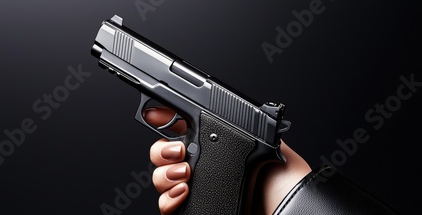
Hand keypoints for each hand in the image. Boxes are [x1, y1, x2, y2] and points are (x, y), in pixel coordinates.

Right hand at [144, 107, 311, 214]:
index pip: (179, 128)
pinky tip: (184, 192)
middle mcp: (200, 166)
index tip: (153, 112)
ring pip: (159, 177)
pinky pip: (165, 204)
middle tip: (179, 151)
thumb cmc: (280, 178)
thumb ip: (237, 116)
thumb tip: (216, 95)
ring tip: (186, 174)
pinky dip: (168, 198)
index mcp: (214, 144)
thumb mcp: (260, 136)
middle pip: (161, 153)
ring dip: (165, 173)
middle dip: (162, 150)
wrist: (284, 210)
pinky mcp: (190, 210)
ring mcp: (193, 189)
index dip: (163, 118)